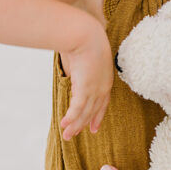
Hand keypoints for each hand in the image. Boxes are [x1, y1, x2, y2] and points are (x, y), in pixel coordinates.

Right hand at [60, 23, 112, 137]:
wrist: (85, 33)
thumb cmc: (84, 39)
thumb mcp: (83, 58)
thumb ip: (80, 70)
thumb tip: (73, 73)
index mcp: (106, 79)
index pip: (103, 103)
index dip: (98, 116)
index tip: (94, 127)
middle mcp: (103, 86)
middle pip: (93, 111)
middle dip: (83, 124)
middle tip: (74, 135)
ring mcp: (95, 88)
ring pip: (85, 112)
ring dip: (75, 125)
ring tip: (66, 136)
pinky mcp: (85, 87)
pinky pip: (78, 107)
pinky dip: (71, 117)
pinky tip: (64, 125)